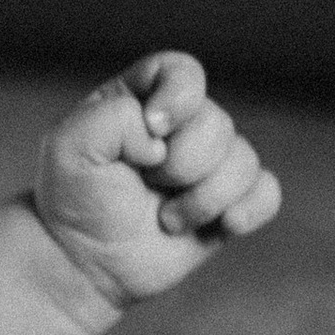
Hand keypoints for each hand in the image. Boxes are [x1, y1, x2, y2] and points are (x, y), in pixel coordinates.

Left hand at [34, 50, 281, 312]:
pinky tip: (223, 226)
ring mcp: (208, 165)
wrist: (84, 262)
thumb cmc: (72, 200)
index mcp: (142, 98)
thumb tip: (160, 137)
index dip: (179, 98)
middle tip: (146, 186)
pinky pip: (266, 192)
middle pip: (216, 124)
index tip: (153, 130)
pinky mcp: (229, 202)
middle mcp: (182, 125)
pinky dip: (249, 209)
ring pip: (244, 161)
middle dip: (181, 165)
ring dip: (204, 199)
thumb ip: (110, 119)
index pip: (183, 72)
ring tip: (166, 220)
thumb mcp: (68, 149)